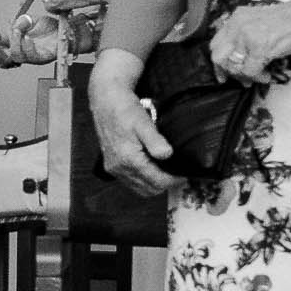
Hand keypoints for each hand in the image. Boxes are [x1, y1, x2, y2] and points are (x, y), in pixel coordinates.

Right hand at [0, 13, 58, 66]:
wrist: (69, 30)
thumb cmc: (52, 28)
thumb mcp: (33, 20)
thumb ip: (21, 20)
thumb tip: (13, 22)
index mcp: (17, 42)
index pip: (0, 42)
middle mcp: (22, 52)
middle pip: (3, 59)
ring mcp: (32, 57)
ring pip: (15, 57)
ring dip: (14, 43)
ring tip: (18, 31)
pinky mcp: (42, 58)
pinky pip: (31, 57)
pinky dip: (27, 47)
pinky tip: (28, 38)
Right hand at [89, 52, 178, 194]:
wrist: (106, 101)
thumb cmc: (124, 109)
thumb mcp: (143, 122)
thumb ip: (155, 140)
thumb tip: (167, 154)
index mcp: (128, 159)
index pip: (157, 181)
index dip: (173, 180)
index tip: (184, 174)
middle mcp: (119, 168)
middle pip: (149, 189)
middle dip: (165, 184)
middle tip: (178, 173)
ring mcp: (114, 168)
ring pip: (140, 188)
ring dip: (154, 184)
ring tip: (167, 172)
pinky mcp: (112, 166)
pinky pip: (131, 182)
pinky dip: (143, 180)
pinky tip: (151, 169)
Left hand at [210, 0, 290, 83]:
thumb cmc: (290, 20)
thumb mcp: (258, 22)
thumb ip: (243, 35)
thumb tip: (236, 59)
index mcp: (235, 19)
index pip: (215, 44)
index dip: (218, 62)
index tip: (224, 73)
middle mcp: (237, 25)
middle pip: (218, 57)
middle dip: (228, 72)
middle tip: (241, 79)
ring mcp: (247, 36)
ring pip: (233, 66)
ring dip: (244, 76)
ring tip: (257, 77)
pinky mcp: (259, 46)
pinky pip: (250, 71)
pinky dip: (258, 77)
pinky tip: (267, 75)